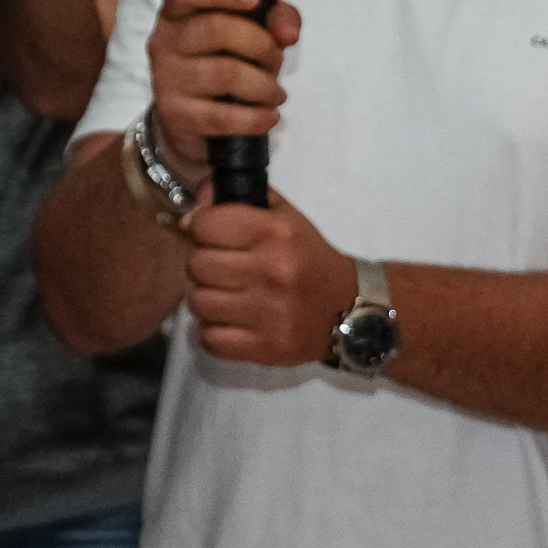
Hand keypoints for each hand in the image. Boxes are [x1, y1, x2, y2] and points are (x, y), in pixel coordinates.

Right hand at [144, 0, 293, 183]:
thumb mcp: (251, 30)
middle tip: (275, 60)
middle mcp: (165, 42)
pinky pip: (223, 116)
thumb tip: (288, 33)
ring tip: (274, 93)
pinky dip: (257, 117)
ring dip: (265, 85)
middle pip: (217, 29)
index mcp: (178, 13)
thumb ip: (277, 18)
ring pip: (226, 74)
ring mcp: (167, 78)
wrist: (190, 118)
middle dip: (263, 46)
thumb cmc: (223, 62)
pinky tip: (269, 116)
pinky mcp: (176, 114)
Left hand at [180, 192, 350, 367]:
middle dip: (204, 264)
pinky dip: (213, 332)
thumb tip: (195, 202)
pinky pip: (210, 339)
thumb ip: (239, 200)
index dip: (200, 227)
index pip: (203, 225)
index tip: (211, 235)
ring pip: (198, 302)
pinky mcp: (266, 347)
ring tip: (227, 295)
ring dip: (207, 299)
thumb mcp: (285, 218)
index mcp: (274, 233)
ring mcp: (268, 313)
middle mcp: (270, 271)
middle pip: (196, 265)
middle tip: (222, 268)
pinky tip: (231, 322)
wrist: (352, 308)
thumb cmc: (310, 258)